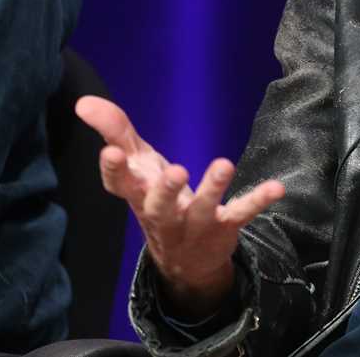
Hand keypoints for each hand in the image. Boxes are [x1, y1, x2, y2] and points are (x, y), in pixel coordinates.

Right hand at [75, 95, 284, 316]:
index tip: (110, 152)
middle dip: (166, 189)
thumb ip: (114, 131)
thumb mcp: (136, 164)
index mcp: (138, 195)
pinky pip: (241, 214)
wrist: (185, 259)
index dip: (113, 170)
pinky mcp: (224, 227)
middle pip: (158, 205)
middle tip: (175, 171)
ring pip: (202, 209)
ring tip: (223, 165)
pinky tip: (276, 188)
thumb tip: (83, 102)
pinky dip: (258, 200)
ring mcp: (195, 223)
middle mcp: (163, 213)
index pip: (119, 185)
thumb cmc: (155, 197)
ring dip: (212, 189)